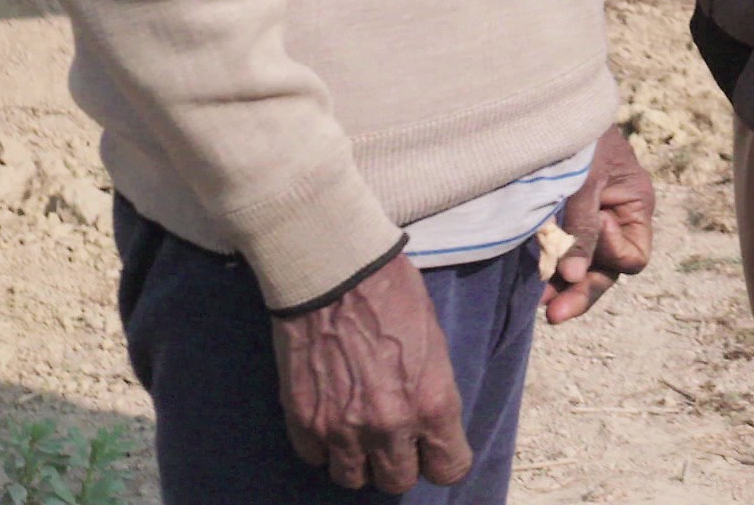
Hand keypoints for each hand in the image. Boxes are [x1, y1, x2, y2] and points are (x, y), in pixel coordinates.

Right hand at [273, 253, 469, 491]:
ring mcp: (342, 428)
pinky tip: (329, 417)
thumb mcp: (435, 343)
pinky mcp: (303, 420)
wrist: (335, 271)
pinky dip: (322, 445)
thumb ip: (432, 392)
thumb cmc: (393, 294)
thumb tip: (428, 423)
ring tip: (358, 432)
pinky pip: (315, 458)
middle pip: (397, 481)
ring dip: (358, 460)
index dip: (443, 459)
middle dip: (399, 462)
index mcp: (432, 404)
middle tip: (394, 438)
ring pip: (351, 479)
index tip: (434, 449)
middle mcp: (389, 426)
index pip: (449, 468)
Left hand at [544, 127, 654, 323]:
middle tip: (554, 315)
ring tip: (538, 306)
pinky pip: (559, 251)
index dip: (611, 254)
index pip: (633, 255)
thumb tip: (572, 279)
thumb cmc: (577, 135)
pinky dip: (546, 267)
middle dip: (580, 290)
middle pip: (605, 269)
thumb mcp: (584, 180)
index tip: (592, 234)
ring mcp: (587, 219)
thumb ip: (581, 229)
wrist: (545, 102)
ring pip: (579, 266)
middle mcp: (614, 218)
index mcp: (633, 205)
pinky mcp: (560, 217)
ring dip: (560, 286)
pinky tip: (531, 283)